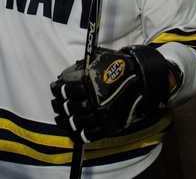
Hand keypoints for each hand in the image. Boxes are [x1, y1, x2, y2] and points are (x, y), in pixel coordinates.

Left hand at [50, 46, 172, 142]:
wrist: (141, 80)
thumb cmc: (119, 67)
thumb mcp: (99, 60)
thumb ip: (82, 68)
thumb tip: (64, 76)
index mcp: (90, 83)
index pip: (67, 89)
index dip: (58, 89)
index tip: (54, 88)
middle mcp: (94, 100)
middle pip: (69, 106)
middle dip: (58, 105)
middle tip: (55, 103)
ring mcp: (100, 115)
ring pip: (76, 122)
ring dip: (64, 120)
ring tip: (60, 118)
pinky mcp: (107, 126)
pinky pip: (89, 134)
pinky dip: (78, 134)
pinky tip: (72, 130)